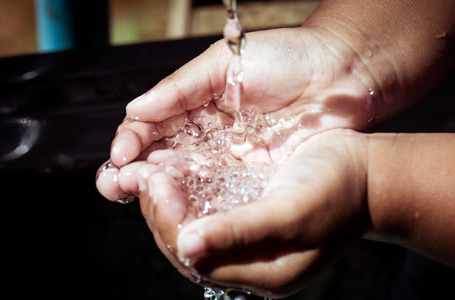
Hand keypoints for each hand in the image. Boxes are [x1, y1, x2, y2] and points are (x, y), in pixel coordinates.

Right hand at [96, 27, 375, 294]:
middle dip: (134, 172)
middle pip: (162, 158)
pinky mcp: (250, 179)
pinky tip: (177, 209)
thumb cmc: (286, 58)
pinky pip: (216, 194)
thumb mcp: (226, 63)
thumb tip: (136, 109)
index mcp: (195, 103)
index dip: (133, 140)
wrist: (340, 76)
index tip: (120, 154)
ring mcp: (227, 159)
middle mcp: (206, 134)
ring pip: (184, 180)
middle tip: (114, 184)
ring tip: (137, 198)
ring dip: (159, 191)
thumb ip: (181, 88)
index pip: (152, 126)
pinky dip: (195, 202)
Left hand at [171, 130, 368, 296]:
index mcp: (263, 272)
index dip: (168, 223)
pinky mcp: (252, 215)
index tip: (156, 183)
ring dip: (171, 201)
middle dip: (162, 211)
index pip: (197, 258)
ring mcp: (252, 238)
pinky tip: (177, 169)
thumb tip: (188, 244)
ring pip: (195, 225)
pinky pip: (210, 209)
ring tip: (152, 170)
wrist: (370, 173)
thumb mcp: (290, 212)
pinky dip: (189, 191)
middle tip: (144, 174)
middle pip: (190, 245)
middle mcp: (252, 261)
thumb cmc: (338, 190)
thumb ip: (241, 231)